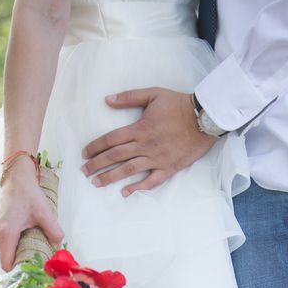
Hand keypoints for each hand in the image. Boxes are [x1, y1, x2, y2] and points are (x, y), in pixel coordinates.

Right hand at [0, 158, 64, 270]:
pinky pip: (5, 246)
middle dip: (20, 263)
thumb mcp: (45, 213)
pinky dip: (15, 248)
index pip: (7, 264)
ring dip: (18, 255)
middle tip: (37, 261)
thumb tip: (58, 247)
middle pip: (7, 260)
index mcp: (6, 233)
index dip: (19, 270)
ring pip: (6, 253)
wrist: (17, 178)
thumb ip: (54, 231)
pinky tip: (28, 242)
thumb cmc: (29, 194)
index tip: (33, 269)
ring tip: (34, 251)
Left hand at [81, 88, 216, 194]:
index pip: (111, 139)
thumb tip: (107, 100)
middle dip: (97, 164)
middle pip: (115, 157)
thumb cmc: (179, 105)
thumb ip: (129, 97)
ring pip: (129, 170)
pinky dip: (138, 188)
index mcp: (139, 128)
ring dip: (111, 177)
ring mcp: (157, 159)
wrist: (204, 118)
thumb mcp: (153, 94)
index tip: (84, 153)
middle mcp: (145, 145)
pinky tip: (125, 193)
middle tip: (84, 171)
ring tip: (96, 183)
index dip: (95, 147)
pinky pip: (151, 181)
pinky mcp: (168, 168)